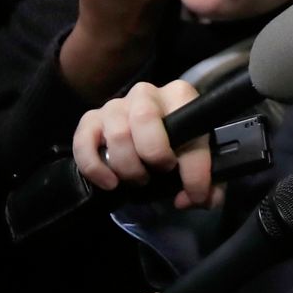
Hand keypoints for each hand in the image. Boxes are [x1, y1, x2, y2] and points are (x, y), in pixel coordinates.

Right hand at [73, 80, 220, 208]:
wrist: (149, 139)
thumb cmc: (178, 148)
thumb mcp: (200, 163)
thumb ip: (208, 184)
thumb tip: (190, 199)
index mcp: (181, 95)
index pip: (189, 128)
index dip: (195, 170)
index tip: (196, 194)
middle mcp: (146, 93)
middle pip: (145, 118)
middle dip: (154, 154)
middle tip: (161, 171)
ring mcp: (115, 105)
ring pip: (117, 135)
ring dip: (129, 167)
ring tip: (139, 179)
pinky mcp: (91, 119)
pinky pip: (84, 142)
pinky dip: (95, 167)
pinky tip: (110, 183)